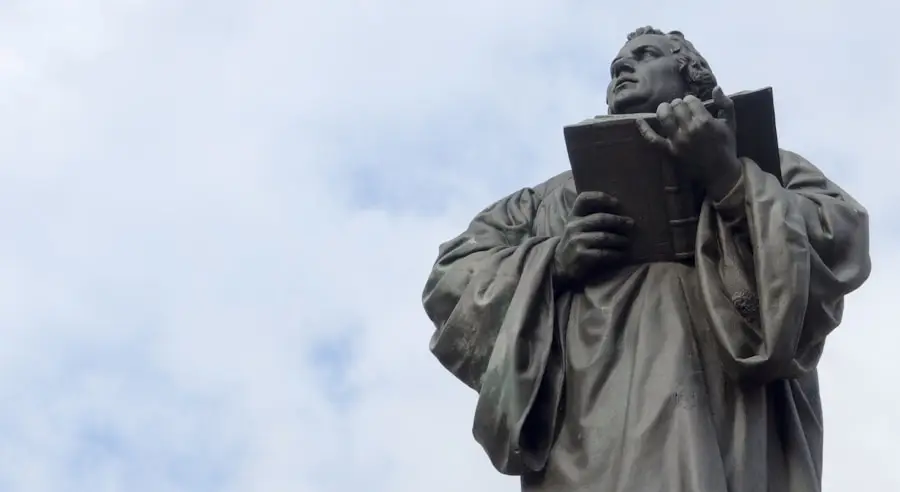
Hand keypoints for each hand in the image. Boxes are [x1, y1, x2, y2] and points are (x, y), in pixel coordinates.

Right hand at [553, 191, 632, 288]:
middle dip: (618, 221)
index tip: (617, 202)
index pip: (584, 199)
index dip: (600, 197)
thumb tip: (620, 212)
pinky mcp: (581, 255)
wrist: (560, 264)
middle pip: (600, 219)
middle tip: (631, 224)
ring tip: (627, 241)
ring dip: (619, 239)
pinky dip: (615, 254)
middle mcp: (573, 226)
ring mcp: (576, 241)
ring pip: (604, 237)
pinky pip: (603, 253)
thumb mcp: (577, 227)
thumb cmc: (575, 242)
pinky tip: (621, 254)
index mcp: (573, 216)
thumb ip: (591, 218)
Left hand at [636, 86, 741, 200]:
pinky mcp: (669, 151)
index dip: (691, 100)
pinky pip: (653, 139)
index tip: (693, 105)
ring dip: (664, 110)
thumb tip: (715, 88)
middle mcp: (689, 129)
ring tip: (667, 111)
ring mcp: (677, 140)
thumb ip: (725, 103)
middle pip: (676, 106)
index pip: (690, 100)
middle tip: (682, 109)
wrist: (720, 172)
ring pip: (664, 116)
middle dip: (678, 104)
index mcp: (704, 121)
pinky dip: (644, 129)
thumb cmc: (726, 145)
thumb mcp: (730, 123)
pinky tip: (638, 121)